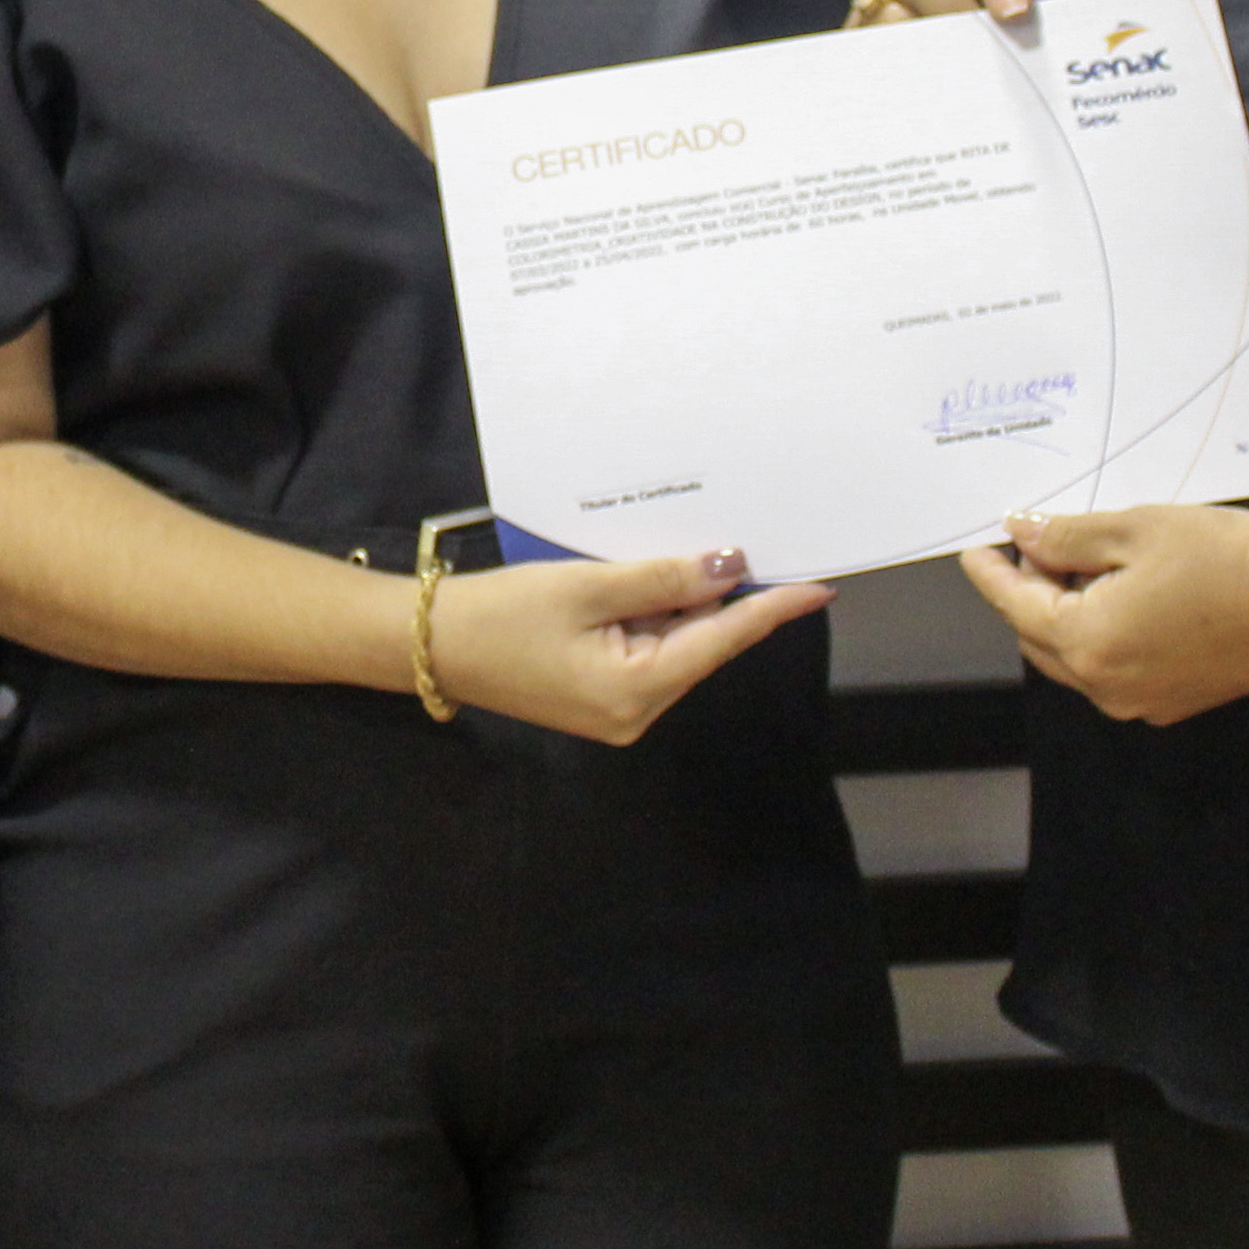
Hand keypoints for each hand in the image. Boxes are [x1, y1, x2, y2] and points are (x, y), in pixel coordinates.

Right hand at [428, 550, 830, 745]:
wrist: (429, 645)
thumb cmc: (501, 615)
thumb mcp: (588, 587)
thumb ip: (665, 579)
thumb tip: (730, 567)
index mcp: (637, 691)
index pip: (724, 640)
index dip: (772, 609)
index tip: (819, 588)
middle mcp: (636, 712)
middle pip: (700, 642)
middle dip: (711, 593)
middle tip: (722, 536)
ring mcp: (618, 710)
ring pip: (674, 644)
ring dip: (675, 601)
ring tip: (659, 553)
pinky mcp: (599, 698)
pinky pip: (647, 650)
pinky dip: (650, 615)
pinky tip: (635, 581)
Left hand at [958, 505, 1248, 724]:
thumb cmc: (1230, 559)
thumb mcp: (1139, 528)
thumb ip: (1069, 535)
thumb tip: (1023, 533)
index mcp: (1090, 643)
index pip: (1016, 606)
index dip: (993, 572)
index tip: (976, 547)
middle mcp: (1107, 687)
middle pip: (1039, 637)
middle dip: (1028, 591)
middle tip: (1037, 541)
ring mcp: (1141, 703)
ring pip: (1074, 658)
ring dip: (1063, 615)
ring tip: (1080, 561)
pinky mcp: (1173, 703)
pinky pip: (1111, 671)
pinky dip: (1100, 634)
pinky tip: (1120, 594)